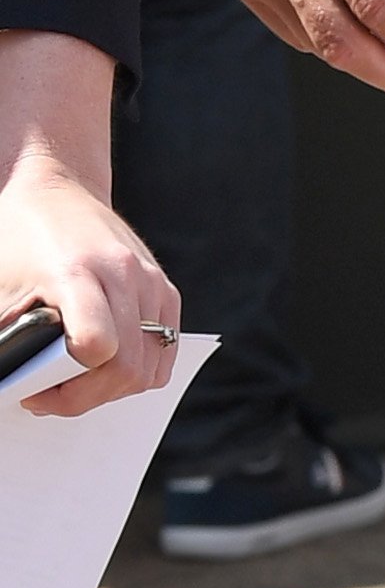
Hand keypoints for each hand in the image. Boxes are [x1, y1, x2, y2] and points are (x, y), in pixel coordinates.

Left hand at [0, 34, 179, 418]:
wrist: (55, 188)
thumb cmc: (18, 237)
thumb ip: (11, 338)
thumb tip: (14, 385)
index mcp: (78, 271)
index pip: (97, 348)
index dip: (69, 383)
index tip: (34, 390)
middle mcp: (125, 275)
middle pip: (126, 369)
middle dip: (85, 399)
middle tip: (47, 398)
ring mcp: (152, 283)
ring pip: (149, 369)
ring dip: (111, 390)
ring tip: (75, 382)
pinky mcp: (166, 291)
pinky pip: (162, 354)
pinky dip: (135, 372)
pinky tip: (101, 366)